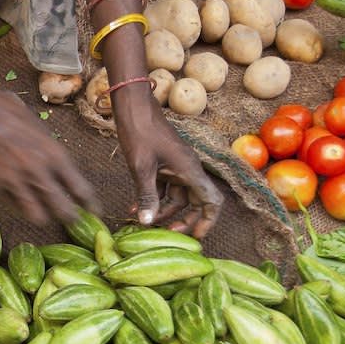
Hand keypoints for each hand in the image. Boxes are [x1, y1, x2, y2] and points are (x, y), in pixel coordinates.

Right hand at [0, 79, 99, 224]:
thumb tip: (65, 176)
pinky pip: (14, 207)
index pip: (81, 190)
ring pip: (39, 217)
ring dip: (44, 216)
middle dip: (70, 218)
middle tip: (71, 219)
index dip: (91, 205)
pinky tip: (18, 197)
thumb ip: (54, 156)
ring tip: (44, 213)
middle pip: (63, 211)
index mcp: (55, 155)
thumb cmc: (11, 115)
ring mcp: (16, 182)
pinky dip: (19, 206)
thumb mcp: (42, 131)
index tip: (95, 212)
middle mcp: (38, 172)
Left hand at [116, 101, 223, 238]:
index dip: (207, 221)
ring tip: (144, 221)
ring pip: (176, 196)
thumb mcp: (142, 167)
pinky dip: (151, 197)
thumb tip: (148, 223)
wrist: (132, 106)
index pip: (211, 201)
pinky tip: (134, 208)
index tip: (196, 237)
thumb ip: (147, 195)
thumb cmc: (140, 132)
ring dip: (162, 210)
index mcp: (190, 170)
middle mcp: (187, 169)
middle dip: (182, 219)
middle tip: (167, 234)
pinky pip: (162, 186)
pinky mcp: (163, 163)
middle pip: (195, 202)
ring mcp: (176, 166)